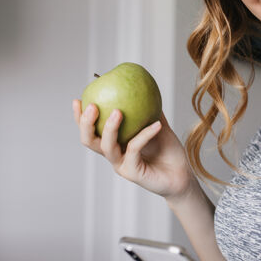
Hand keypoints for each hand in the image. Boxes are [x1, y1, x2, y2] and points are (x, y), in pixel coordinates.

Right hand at [72, 99, 193, 199]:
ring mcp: (121, 165)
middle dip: (86, 123)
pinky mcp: (133, 173)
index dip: (80, 117)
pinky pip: (134, 149)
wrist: (182, 175)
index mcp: (115, 143)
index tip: (78, 99)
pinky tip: (157, 124)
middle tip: (92, 105)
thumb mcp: (158, 125)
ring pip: (107, 147)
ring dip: (109, 128)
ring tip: (117, 112)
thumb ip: (149, 109)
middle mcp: (114, 155)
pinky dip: (145, 134)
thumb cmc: (169, 151)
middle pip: (89, 141)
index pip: (91, 130)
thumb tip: (144, 85)